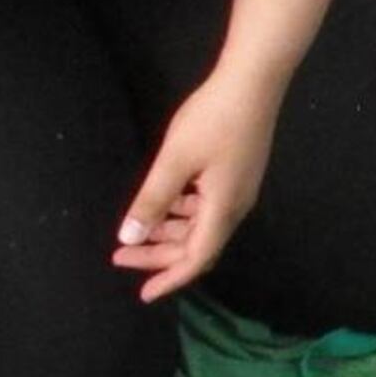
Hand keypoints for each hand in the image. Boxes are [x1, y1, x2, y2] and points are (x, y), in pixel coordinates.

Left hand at [114, 64, 282, 304]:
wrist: (254, 82)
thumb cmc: (214, 120)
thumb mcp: (175, 160)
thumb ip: (152, 200)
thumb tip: (129, 237)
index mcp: (223, 208)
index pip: (196, 258)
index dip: (169, 278)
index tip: (143, 294)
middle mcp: (235, 205)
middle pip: (197, 245)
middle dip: (160, 254)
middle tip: (122, 255)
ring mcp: (239, 189)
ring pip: (201, 225)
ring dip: (170, 232)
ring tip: (139, 226)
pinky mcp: (237, 173)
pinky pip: (208, 207)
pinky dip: (183, 212)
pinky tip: (166, 200)